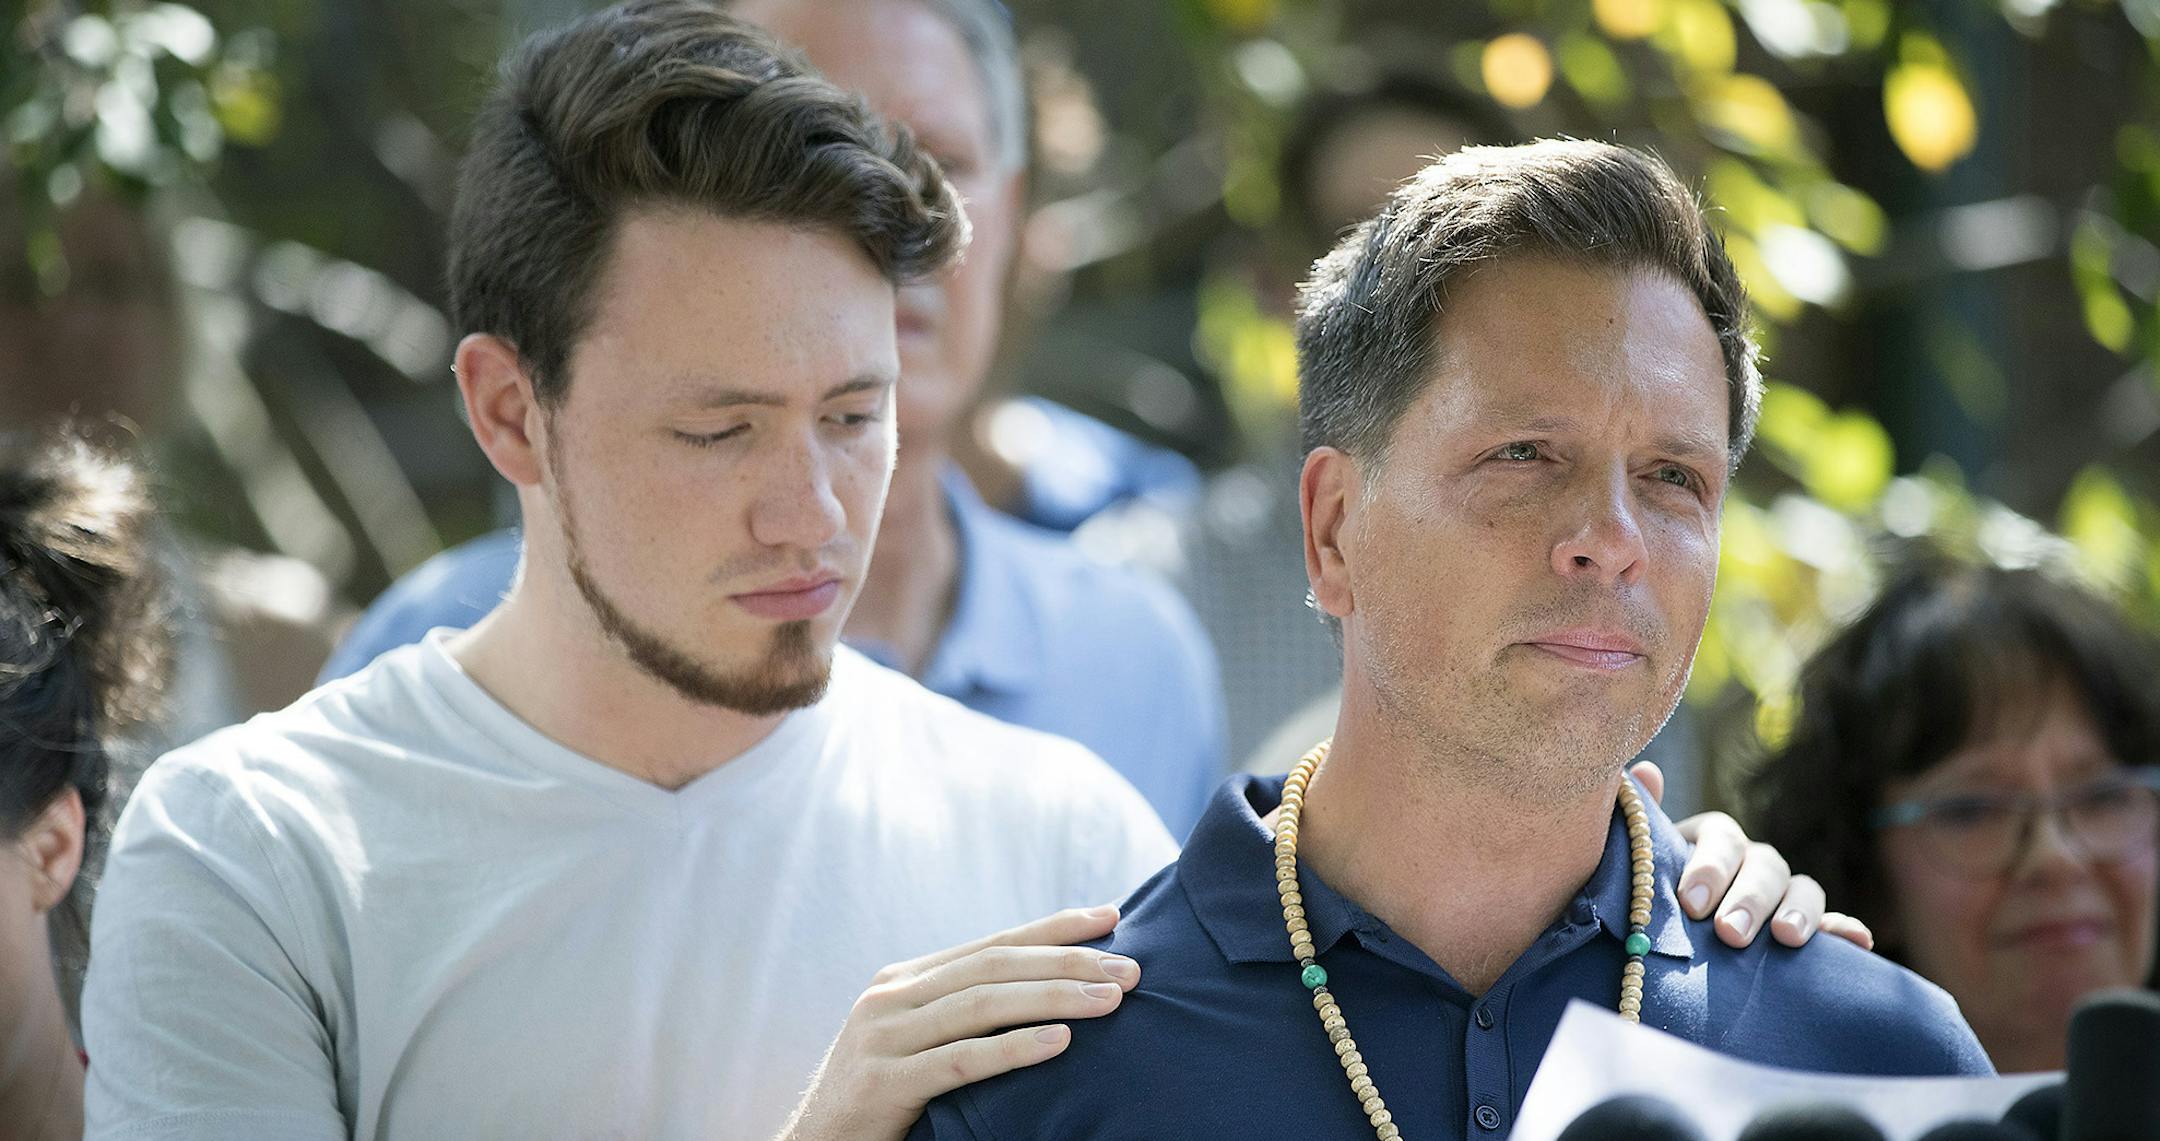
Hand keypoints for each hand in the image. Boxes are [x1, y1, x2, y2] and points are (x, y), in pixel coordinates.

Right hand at [777, 905, 1139, 1140]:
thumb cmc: (879, 1100)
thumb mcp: (915, 1042)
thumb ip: (961, 1013)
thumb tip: (1042, 991)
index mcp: (904, 980)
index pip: (994, 943)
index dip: (1054, 928)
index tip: (1112, 916)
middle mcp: (891, 997)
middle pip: (994, 966)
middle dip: (1068, 961)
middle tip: (1130, 968)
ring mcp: (883, 1037)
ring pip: (982, 1004)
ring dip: (1053, 997)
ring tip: (1109, 1000)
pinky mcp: (883, 1083)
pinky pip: (960, 1061)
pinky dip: (1013, 1049)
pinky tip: (1060, 1044)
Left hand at [1629, 761, 1874, 951]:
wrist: (1665, 932)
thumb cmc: (1646, 895)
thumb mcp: (1637, 862)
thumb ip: (1639, 822)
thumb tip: (1645, 771)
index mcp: (1714, 839)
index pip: (1722, 837)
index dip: (1710, 867)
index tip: (1691, 903)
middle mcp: (1752, 860)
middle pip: (1765, 866)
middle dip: (1749, 899)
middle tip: (1729, 933)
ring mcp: (1782, 894)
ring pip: (1804, 889)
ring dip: (1800, 911)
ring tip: (1787, 938)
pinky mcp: (1805, 928)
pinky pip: (1832, 926)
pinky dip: (1846, 931)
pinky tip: (1860, 941)